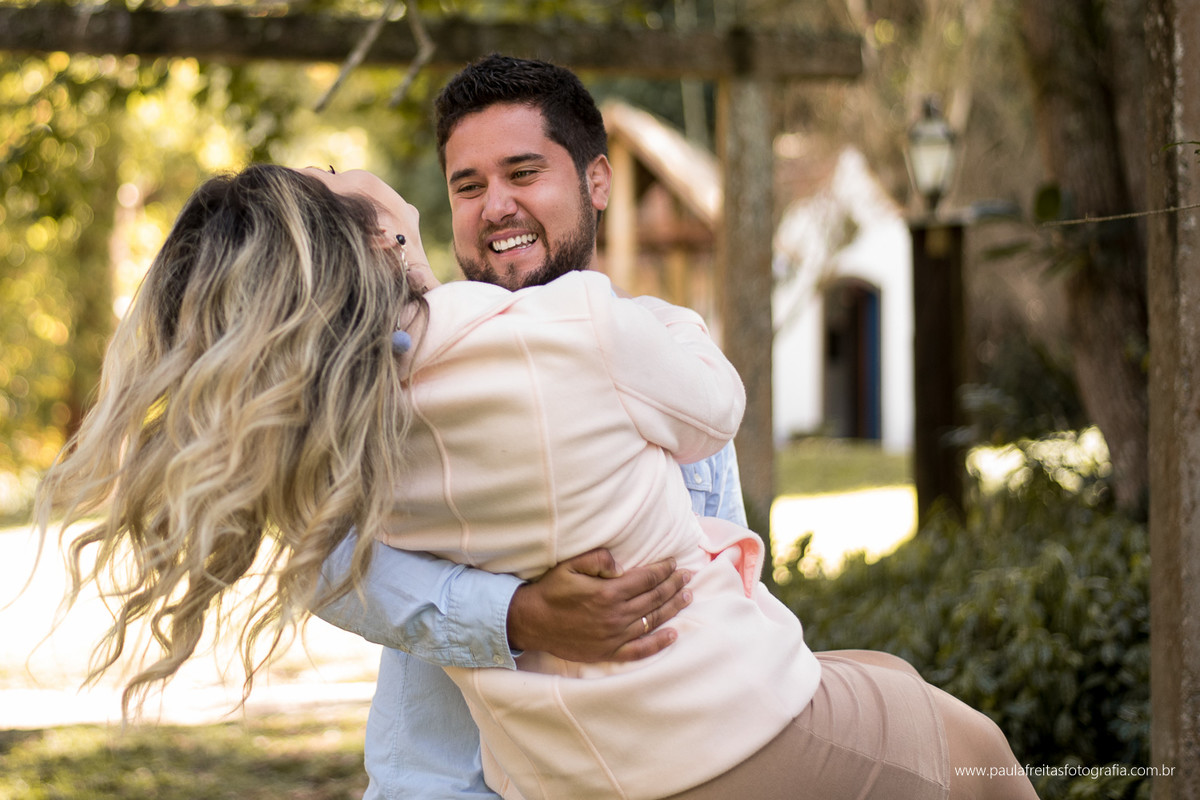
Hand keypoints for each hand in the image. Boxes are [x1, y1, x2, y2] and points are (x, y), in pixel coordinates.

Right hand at [506, 549, 692, 662]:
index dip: (664, 570)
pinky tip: (673, 634)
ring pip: (652, 620)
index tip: (675, 563)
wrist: (531, 622)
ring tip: (688, 597)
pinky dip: (658, 643)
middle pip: (654, 598)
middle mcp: (616, 615)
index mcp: (608, 592)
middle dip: (674, 585)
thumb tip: (622, 564)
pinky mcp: (608, 652)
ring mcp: (614, 636)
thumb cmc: (551, 591)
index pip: (646, 579)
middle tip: (689, 576)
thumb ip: (598, 559)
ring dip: (673, 608)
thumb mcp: (571, 565)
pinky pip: (639, 650)